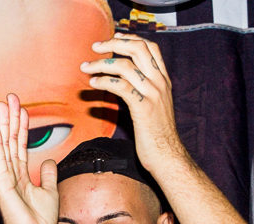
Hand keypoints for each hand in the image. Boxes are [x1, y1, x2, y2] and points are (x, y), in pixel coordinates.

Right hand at [0, 94, 59, 223]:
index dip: (22, 125)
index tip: (21, 108)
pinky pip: (1, 159)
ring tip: (2, 105)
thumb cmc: (39, 220)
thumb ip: (48, 175)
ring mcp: (5, 177)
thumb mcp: (50, 191)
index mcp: (21, 174)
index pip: (21, 144)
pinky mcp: (2, 184)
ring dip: (4, 124)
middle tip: (9, 98)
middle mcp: (11, 172)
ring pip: (6, 145)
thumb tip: (49, 161)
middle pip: (11, 139)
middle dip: (11, 118)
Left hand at [80, 33, 186, 174]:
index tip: (114, 38)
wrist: (168, 155)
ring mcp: (153, 94)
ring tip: (86, 67)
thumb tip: (121, 85)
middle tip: (95, 47)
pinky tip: (93, 84)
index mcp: (163, 81)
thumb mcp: (152, 108)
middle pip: (138, 49)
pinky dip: (104, 81)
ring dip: (101, 63)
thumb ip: (141, 92)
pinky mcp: (143, 107)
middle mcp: (160, 83)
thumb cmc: (156, 136)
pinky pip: (121, 86)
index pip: (150, 48)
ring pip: (126, 65)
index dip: (131, 39)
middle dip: (114, 43)